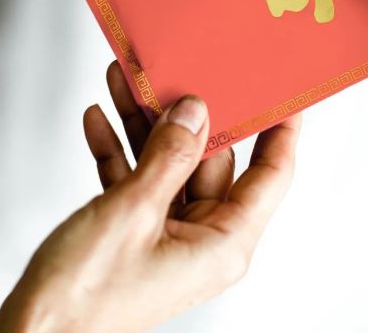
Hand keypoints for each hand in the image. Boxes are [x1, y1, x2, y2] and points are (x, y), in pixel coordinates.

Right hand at [0, 62, 300, 332]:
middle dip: (184, 115)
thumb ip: (168, 156)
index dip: (280, 130)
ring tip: (123, 80)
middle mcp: (202, 241)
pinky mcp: (134, 236)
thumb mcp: (132, 210)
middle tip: (171, 70)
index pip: (270, 176)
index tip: (283, 90)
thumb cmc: (83, 296)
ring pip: (167, 166)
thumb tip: (196, 112)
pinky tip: (99, 119)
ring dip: (141, 126)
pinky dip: (118, 153)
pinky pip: (136, 183)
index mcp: (222, 243)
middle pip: (210, 161)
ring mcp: (167, 237)